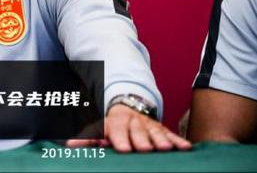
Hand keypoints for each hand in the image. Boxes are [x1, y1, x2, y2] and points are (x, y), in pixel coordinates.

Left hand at [66, 104, 191, 152]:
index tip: (121, 148)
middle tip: (144, 148)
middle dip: (140, 139)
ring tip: (165, 148)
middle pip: (137, 131)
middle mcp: (133, 122)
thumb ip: (87, 137)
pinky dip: (178, 141)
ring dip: (160, 140)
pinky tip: (186, 147)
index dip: (119, 138)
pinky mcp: (162, 129)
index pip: (116, 128)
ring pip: (155, 132)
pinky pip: (171, 135)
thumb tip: (70, 145)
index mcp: (116, 121)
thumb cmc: (113, 125)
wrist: (130, 108)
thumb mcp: (99, 128)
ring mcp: (148, 125)